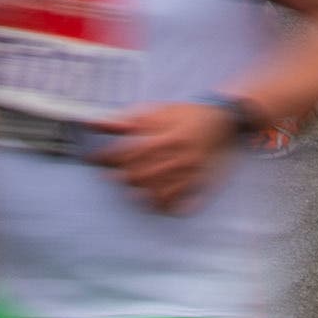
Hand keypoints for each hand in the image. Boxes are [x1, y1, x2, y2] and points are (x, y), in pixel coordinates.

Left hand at [97, 98, 245, 211]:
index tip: (94, 159)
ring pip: (162, 192)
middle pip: (145, 176)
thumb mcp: (158, 111)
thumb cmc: (186, 114)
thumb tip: (96, 123)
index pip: (132, 153)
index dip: (110, 158)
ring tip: (133, 192)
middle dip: (124, 178)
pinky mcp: (201, 181)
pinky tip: (159, 205)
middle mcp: (179, 155)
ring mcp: (191, 171)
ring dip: (143, 195)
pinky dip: (170, 207)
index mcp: (168, 136)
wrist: (223, 119)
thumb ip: (128, 119)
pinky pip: (185, 202)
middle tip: (112, 177)